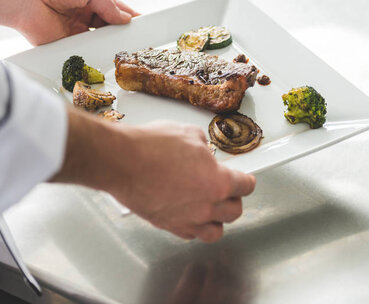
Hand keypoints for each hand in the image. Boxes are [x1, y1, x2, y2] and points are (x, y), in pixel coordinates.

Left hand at [0, 0, 138, 44]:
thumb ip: (108, 4)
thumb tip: (124, 18)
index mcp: (90, 0)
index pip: (115, 10)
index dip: (129, 18)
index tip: (144, 25)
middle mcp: (84, 17)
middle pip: (110, 29)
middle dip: (123, 34)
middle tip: (138, 41)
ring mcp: (76, 33)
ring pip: (99, 42)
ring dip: (111, 45)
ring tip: (126, 50)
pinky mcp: (67, 47)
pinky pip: (85, 53)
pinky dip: (95, 54)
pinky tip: (106, 57)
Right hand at [112, 121, 255, 242]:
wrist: (121, 161)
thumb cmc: (150, 147)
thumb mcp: (187, 134)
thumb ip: (203, 146)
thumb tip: (202, 150)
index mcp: (218, 181)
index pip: (246, 186)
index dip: (247, 180)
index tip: (245, 179)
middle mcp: (206, 205)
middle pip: (234, 211)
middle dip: (233, 199)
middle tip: (228, 189)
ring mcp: (187, 219)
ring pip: (215, 231)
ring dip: (217, 219)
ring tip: (213, 208)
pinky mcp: (167, 225)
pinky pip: (190, 234)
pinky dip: (193, 227)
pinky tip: (190, 216)